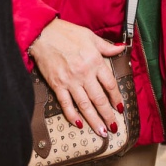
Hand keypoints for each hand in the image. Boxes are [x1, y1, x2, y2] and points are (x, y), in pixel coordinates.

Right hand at [28, 19, 126, 137]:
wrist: (43, 34)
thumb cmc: (66, 33)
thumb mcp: (90, 36)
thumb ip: (106, 46)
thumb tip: (121, 48)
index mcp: (94, 61)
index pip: (110, 84)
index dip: (116, 97)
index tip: (120, 107)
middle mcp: (84, 73)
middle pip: (99, 99)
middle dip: (108, 115)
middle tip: (114, 127)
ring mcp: (70, 81)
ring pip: (85, 105)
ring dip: (94, 120)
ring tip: (101, 131)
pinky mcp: (57, 85)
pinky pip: (66, 104)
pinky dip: (72, 115)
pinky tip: (78, 123)